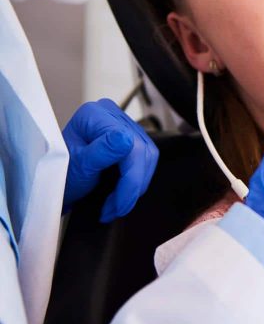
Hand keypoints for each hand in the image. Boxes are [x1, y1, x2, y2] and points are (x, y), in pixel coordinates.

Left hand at [62, 98, 158, 221]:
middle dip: (133, 186)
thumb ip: (102, 151)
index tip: (120, 204)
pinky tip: (123, 193)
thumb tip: (126, 139)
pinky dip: (137, 181)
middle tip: (118, 208)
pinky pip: (146, 159)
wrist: (55, 183)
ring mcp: (122, 125)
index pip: (130, 145)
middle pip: (142, 151)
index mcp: (96, 115)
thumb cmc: (59, 173)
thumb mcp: (78, 165)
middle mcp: (111, 114)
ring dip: (136, 186)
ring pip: (148, 157)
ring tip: (117, 204)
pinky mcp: (130, 138)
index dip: (131, 178)